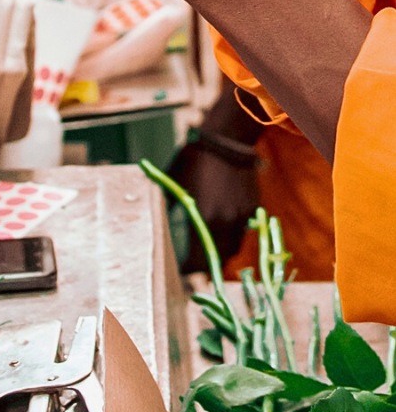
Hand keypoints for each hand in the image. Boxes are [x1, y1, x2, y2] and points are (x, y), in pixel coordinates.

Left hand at [168, 143, 258, 271]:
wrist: (227, 141)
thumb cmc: (194, 159)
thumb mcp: (175, 184)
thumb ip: (171, 206)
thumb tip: (158, 220)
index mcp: (203, 218)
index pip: (197, 259)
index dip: (188, 269)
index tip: (179, 271)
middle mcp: (225, 223)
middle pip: (218, 259)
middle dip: (206, 266)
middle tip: (194, 266)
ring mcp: (242, 216)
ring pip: (233, 248)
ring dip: (221, 254)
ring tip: (208, 254)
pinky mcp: (253, 209)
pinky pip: (243, 231)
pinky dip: (232, 236)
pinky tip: (222, 231)